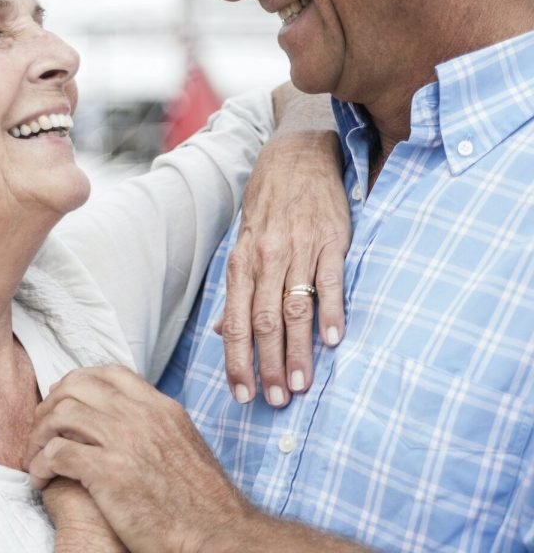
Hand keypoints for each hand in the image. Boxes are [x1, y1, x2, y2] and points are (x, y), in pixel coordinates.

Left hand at [27, 365, 250, 552]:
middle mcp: (141, 416)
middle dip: (51, 405)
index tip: (64, 401)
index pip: (110, 373)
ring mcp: (124, 441)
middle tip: (41, 430)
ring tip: (35, 457)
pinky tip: (41, 479)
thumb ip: (156, 426)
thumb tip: (132, 422)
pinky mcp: (108, 472)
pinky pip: (56, 453)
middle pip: (78, 386)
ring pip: (61, 415)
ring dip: (39, 436)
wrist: (215, 535)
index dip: (78, 382)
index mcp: (160, 407)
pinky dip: (40, 464)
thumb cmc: (200, 502)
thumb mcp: (184, 444)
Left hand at [220, 85, 350, 406]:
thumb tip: (221, 331)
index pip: (236, 322)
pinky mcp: (331, 240)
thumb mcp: (243, 242)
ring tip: (302, 384)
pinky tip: (334, 340)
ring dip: (299, 350)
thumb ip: (235, 289)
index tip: (243, 395)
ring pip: (295, 308)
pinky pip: (330, 280)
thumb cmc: (268, 205)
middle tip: (277, 399)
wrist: (298, 155)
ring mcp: (300, 248)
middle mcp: (267, 258)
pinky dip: (332, 311)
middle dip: (269, 365)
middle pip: (264, 322)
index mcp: (242, 262)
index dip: (237, 361)